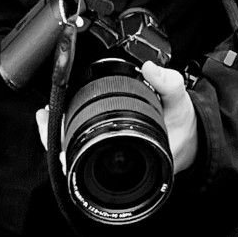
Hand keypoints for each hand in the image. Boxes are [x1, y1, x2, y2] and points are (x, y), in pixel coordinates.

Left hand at [34, 64, 197, 174]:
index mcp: (135, 159)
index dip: (69, 148)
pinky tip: (63, 119)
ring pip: (77, 156)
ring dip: (60, 136)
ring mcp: (113, 164)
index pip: (93, 161)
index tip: (56, 124)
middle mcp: (120, 169)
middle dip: (56, 139)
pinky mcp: (111, 154)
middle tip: (44, 117)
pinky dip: (71, 135)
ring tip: (47, 116)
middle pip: (77, 161)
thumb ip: (169, 84)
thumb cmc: (184, 128)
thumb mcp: (182, 103)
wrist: (193, 141)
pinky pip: (84, 148)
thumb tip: (148, 68)